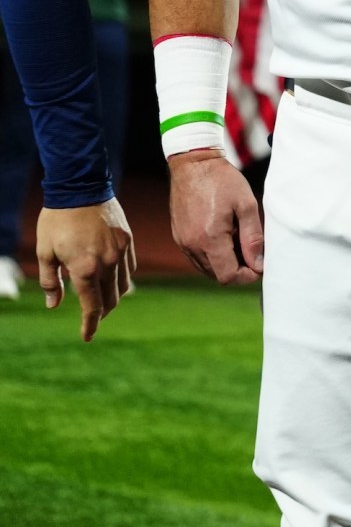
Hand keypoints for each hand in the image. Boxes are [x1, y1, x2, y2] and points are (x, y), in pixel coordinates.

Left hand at [34, 198, 135, 339]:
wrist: (81, 188)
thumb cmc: (56, 221)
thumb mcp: (44, 253)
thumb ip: (51, 282)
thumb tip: (54, 305)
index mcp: (85, 269)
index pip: (92, 306)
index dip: (89, 325)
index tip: (87, 337)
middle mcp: (107, 263)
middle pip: (111, 300)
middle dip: (101, 313)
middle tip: (92, 317)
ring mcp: (120, 251)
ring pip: (123, 286)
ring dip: (113, 297)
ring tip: (102, 298)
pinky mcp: (127, 240)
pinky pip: (129, 268)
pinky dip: (121, 278)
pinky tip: (111, 277)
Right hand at [167, 148, 264, 285]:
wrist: (193, 164)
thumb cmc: (223, 181)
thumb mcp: (247, 205)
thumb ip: (253, 238)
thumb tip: (259, 264)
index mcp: (209, 239)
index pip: (228, 277)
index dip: (247, 276)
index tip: (260, 264)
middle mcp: (192, 245)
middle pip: (217, 275)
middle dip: (238, 269)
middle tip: (253, 250)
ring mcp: (182, 242)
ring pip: (207, 268)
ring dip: (225, 263)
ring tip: (240, 240)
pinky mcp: (179, 237)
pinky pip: (197, 257)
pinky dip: (213, 255)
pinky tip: (226, 236)